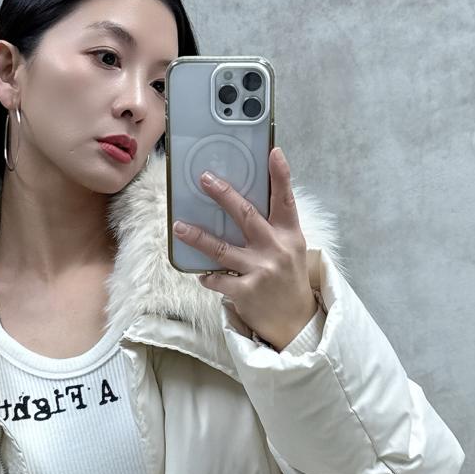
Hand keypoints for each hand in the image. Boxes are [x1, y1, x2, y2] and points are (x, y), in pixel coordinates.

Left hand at [171, 146, 319, 350]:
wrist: (295, 321)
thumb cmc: (288, 278)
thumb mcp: (290, 248)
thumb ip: (272, 227)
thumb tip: (240, 203)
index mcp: (289, 234)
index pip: (285, 200)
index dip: (281, 175)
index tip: (273, 152)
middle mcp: (276, 249)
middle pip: (246, 215)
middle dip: (223, 194)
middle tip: (204, 179)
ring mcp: (261, 270)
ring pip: (221, 248)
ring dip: (197, 236)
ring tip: (179, 226)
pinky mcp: (246, 291)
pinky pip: (218, 279)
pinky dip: (207, 277)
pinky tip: (201, 274)